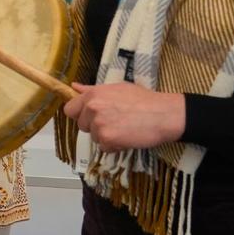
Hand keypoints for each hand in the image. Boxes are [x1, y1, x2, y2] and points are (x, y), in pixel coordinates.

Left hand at [63, 82, 185, 152]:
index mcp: (93, 94)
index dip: (80, 114)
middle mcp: (92, 108)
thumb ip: (93, 90)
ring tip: (124, 128)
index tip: (92, 116)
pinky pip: (104, 147)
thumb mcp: (117, 88)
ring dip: (106, 136)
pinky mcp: (107, 139)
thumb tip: (74, 87)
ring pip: (94, 137)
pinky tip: (127, 137)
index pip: (70, 109)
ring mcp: (98, 124)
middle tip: (115, 121)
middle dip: (95, 126)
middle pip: (82, 125)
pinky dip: (114, 146)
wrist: (164, 114)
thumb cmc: (144, 100)